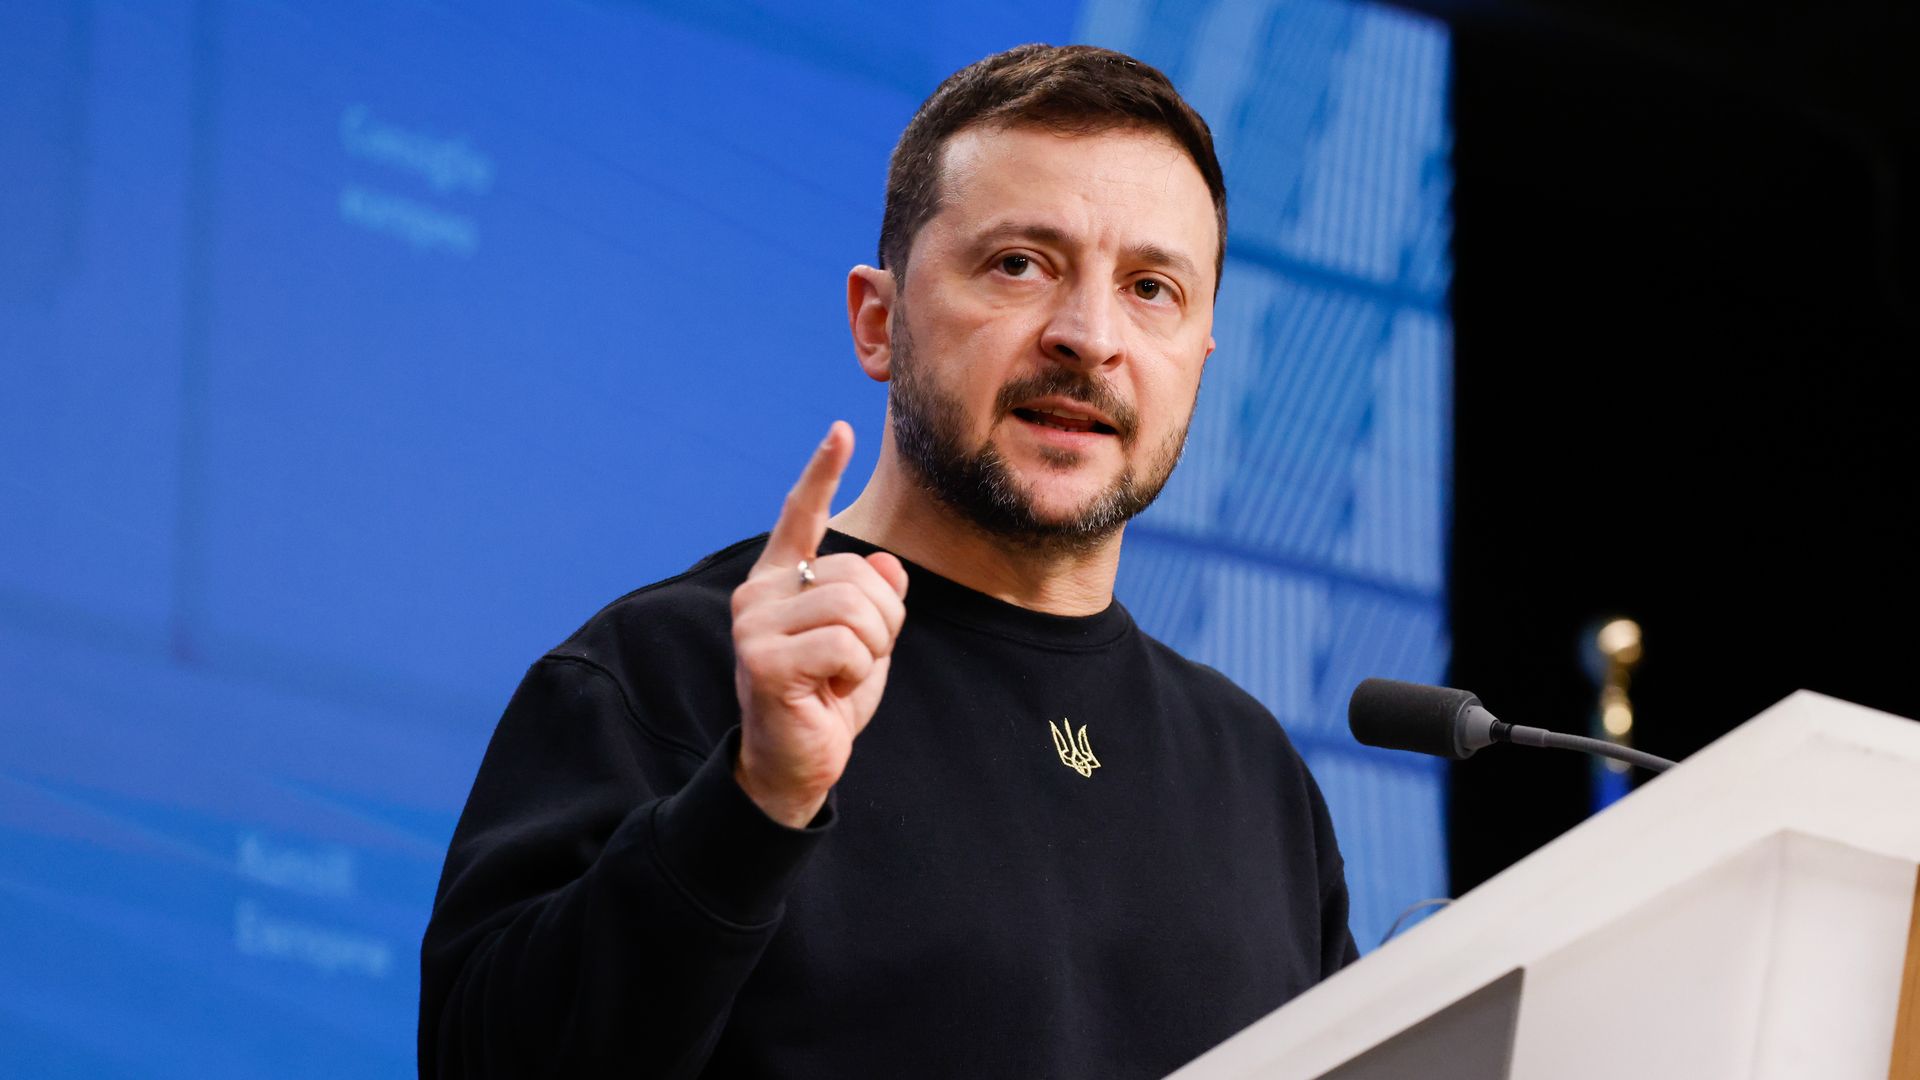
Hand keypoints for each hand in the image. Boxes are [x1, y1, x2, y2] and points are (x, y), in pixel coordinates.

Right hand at [730, 422, 908, 826]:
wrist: (797, 765)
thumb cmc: (828, 699)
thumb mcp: (865, 641)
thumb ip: (874, 599)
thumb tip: (885, 567)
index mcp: (780, 580)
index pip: (799, 515)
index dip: (822, 472)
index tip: (841, 430)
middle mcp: (759, 592)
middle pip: (857, 575)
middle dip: (882, 622)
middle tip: (855, 661)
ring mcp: (754, 624)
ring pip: (855, 608)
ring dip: (870, 649)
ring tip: (840, 676)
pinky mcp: (763, 659)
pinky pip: (846, 645)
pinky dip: (856, 673)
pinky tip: (828, 692)